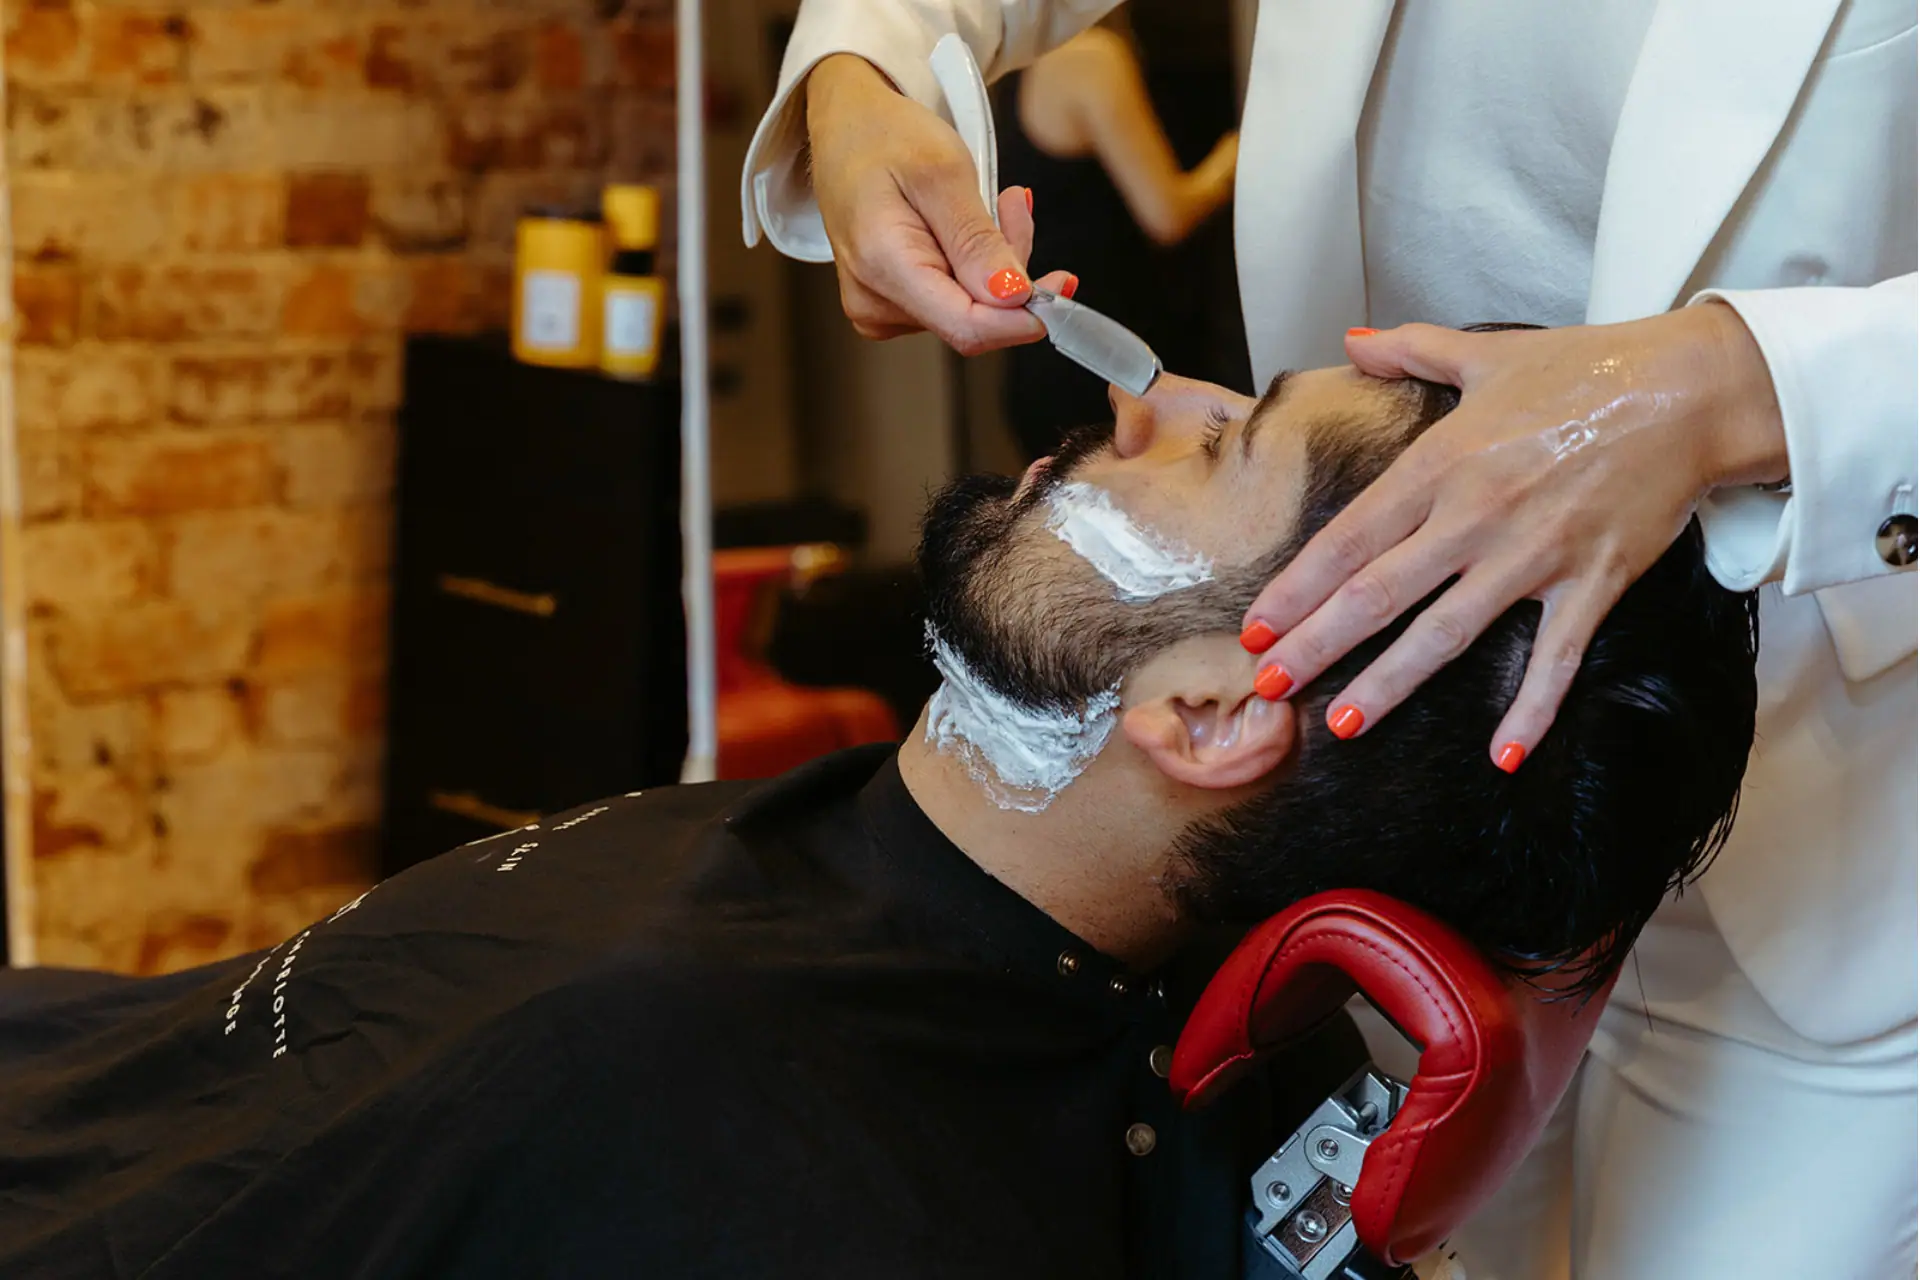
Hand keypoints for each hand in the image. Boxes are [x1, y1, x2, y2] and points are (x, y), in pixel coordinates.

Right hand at [804, 54, 1075, 353]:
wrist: (846, 125)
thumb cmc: (886, 136)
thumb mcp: (942, 172)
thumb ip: (976, 240)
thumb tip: (1012, 297)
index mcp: (882, 266)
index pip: (966, 326)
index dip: (1021, 317)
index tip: (1061, 285)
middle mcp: (875, 301)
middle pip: (974, 317)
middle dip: (1011, 272)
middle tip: (1015, 206)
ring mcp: (880, 307)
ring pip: (970, 309)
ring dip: (997, 262)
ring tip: (994, 203)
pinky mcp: (891, 302)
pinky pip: (954, 299)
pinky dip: (977, 265)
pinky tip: (970, 225)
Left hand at [1240, 305, 1785, 767]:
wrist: (1693, 389)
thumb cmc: (1587, 369)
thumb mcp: (1488, 353)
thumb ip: (1411, 350)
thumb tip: (1351, 342)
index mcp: (1441, 463)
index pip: (1349, 538)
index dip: (1298, 587)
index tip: (1257, 628)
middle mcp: (1475, 516)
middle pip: (1378, 594)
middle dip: (1317, 645)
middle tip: (1269, 688)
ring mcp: (1534, 556)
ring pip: (1445, 635)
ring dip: (1391, 684)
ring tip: (1343, 723)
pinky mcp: (1592, 583)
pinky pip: (1555, 659)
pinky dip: (1531, 709)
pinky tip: (1504, 757)